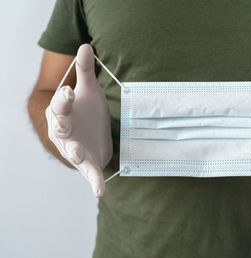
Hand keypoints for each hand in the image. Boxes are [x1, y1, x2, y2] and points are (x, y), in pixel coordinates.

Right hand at [45, 44, 112, 196]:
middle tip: (62, 120)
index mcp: (62, 110)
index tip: (71, 90)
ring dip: (72, 152)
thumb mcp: (91, 91)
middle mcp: (63, 131)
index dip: (64, 98)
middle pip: (59, 126)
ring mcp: (73, 148)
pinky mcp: (86, 163)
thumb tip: (85, 45)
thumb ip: (86, 72)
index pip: (60, 103)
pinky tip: (100, 191)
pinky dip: (94, 182)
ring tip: (76, 154)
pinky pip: (89, 173)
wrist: (94, 135)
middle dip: (61, 121)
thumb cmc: (88, 112)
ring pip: (69, 149)